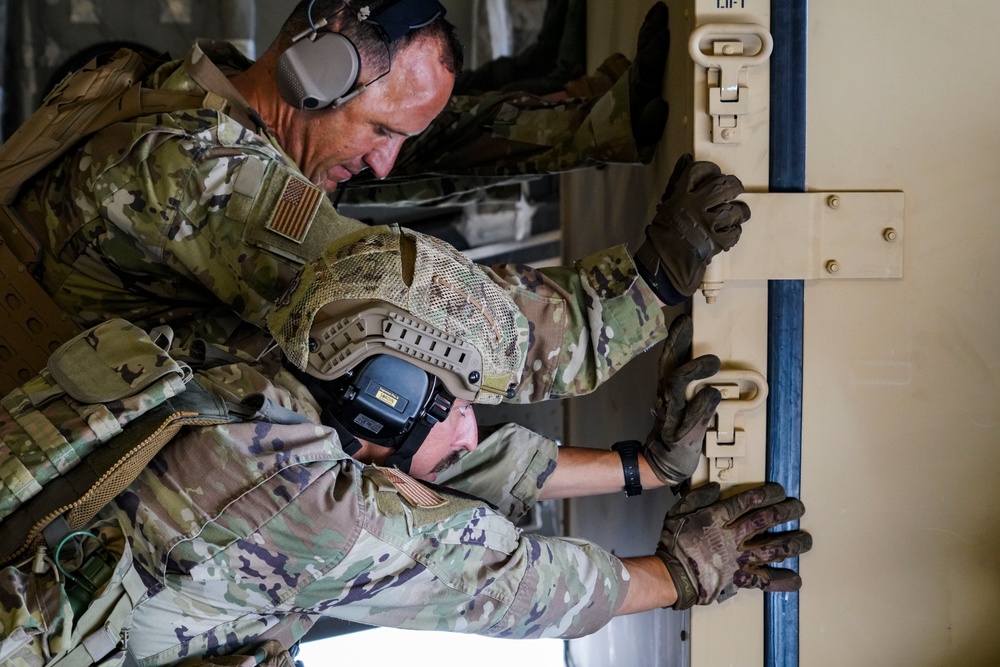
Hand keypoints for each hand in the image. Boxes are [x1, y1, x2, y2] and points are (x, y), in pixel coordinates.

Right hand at [634, 155, 749, 302]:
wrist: (663, 264)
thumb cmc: (664, 236)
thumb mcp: (667, 205)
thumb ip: (678, 184)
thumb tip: (686, 160)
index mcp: (680, 197)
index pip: (699, 171)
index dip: (711, 169)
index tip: (716, 172)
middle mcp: (695, 208)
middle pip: (725, 186)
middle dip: (734, 187)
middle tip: (735, 190)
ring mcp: (706, 225)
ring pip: (735, 210)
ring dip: (740, 212)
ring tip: (737, 214)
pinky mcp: (715, 243)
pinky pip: (734, 232)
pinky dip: (735, 232)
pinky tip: (730, 232)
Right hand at [642, 314, 720, 485]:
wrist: (663, 465)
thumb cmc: (676, 432)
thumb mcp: (680, 404)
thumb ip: (688, 382)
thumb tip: (701, 357)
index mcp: (667, 391)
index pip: (668, 359)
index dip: (675, 339)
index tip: (683, 319)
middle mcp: (667, 400)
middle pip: (667, 366)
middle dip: (676, 343)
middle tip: (688, 326)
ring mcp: (672, 416)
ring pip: (676, 386)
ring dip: (694, 370)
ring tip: (713, 363)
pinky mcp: (682, 436)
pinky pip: (693, 416)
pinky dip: (703, 404)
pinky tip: (714, 394)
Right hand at [656, 482, 811, 609]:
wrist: (674, 575)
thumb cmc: (674, 544)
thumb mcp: (679, 512)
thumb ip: (697, 498)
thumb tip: (713, 488)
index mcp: (719, 518)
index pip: (748, 501)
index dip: (767, 494)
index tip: (779, 491)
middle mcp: (733, 536)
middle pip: (766, 521)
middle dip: (786, 512)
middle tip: (798, 508)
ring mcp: (740, 558)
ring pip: (773, 548)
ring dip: (792, 543)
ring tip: (806, 540)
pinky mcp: (741, 578)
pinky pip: (765, 579)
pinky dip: (781, 580)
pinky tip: (795, 578)